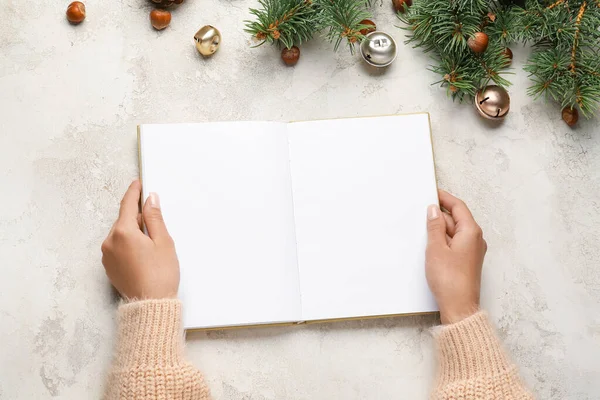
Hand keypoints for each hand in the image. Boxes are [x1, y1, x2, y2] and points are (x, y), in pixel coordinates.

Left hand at [101, 180, 178, 299]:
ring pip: (121, 234)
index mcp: (123, 232)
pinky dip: (128, 244)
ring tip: (152, 243)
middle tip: (154, 219)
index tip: (138, 183)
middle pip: (124, 220)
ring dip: (133, 232)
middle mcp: (110, 242)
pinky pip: (118, 247)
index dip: (134, 192)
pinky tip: (143, 254)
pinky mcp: (109, 266)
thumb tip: (150, 199)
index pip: (128, 205)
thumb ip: (154, 217)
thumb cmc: (160, 275)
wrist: (150, 305)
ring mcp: (107, 255)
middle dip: (137, 216)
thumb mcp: (163, 241)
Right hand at [426, 190, 486, 324]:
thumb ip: (434, 226)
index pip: (458, 207)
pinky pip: (455, 243)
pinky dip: (444, 239)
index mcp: (471, 232)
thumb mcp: (436, 248)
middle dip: (441, 214)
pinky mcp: (467, 261)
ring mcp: (473, 251)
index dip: (445, 198)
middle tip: (423, 210)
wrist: (459, 306)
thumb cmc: (450, 280)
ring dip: (441, 228)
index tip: (433, 192)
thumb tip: (434, 210)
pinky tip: (432, 244)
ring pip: (455, 231)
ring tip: (424, 228)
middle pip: (457, 218)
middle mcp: (476, 239)